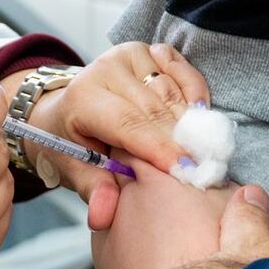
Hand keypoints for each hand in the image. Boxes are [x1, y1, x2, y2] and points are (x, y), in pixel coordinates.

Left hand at [25, 42, 209, 229]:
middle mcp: (107, 69)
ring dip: (192, 123)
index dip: (160, 149)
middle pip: (157, 110)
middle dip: (183, 142)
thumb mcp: (74, 169)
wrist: (63, 108)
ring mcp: (130, 56)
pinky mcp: (150, 52)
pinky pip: (184, 72)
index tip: (187, 172)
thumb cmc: (71, 142)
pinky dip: (196, 94)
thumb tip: (103, 216)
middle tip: (205, 172)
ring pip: (173, 93)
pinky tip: (199, 117)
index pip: (129, 125)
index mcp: (83, 98)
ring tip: (205, 152)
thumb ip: (93, 190)